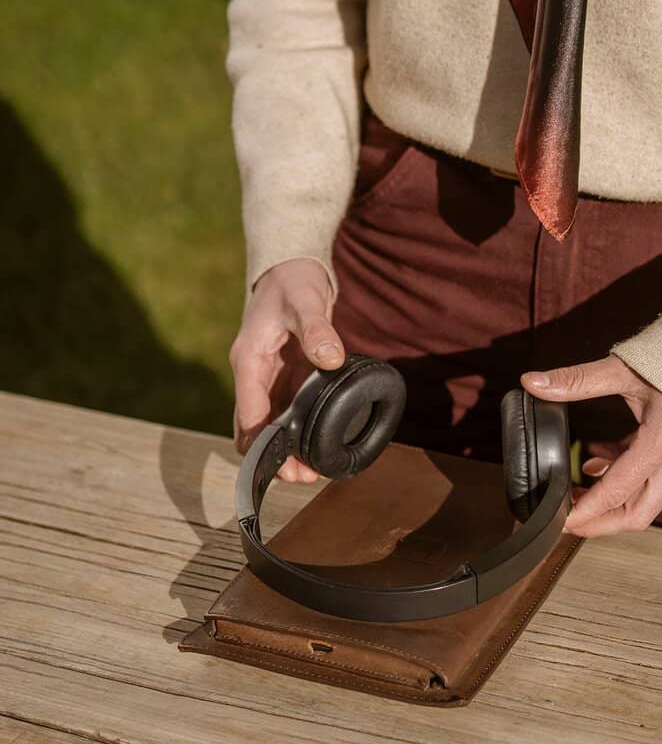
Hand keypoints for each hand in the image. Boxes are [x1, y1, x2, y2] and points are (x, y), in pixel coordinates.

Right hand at [228, 258, 344, 483]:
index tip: (284, 463)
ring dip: (284, 448)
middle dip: (272, 455)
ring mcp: (267, 378)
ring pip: (268, 424)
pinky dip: (295, 431)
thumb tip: (330, 359)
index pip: (249, 411)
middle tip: (304, 476)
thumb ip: (318, 329)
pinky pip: (284, 412)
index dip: (264, 441)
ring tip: (312, 471)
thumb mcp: (306, 301)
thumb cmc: (293, 282)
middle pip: (252, 427)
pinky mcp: (283, 377)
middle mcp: (253, 374)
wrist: (291, 267)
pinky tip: (315, 445)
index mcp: (249, 360)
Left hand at [520, 355, 661, 537]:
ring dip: (611, 503)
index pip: (618, 490)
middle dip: (599, 523)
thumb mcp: (625, 368)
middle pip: (637, 514)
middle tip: (565, 520)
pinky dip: (626, 482)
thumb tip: (531, 382)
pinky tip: (598, 464)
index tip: (560, 521)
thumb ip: (577, 379)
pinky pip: (655, 483)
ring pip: (647, 502)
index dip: (586, 511)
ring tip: (575, 491)